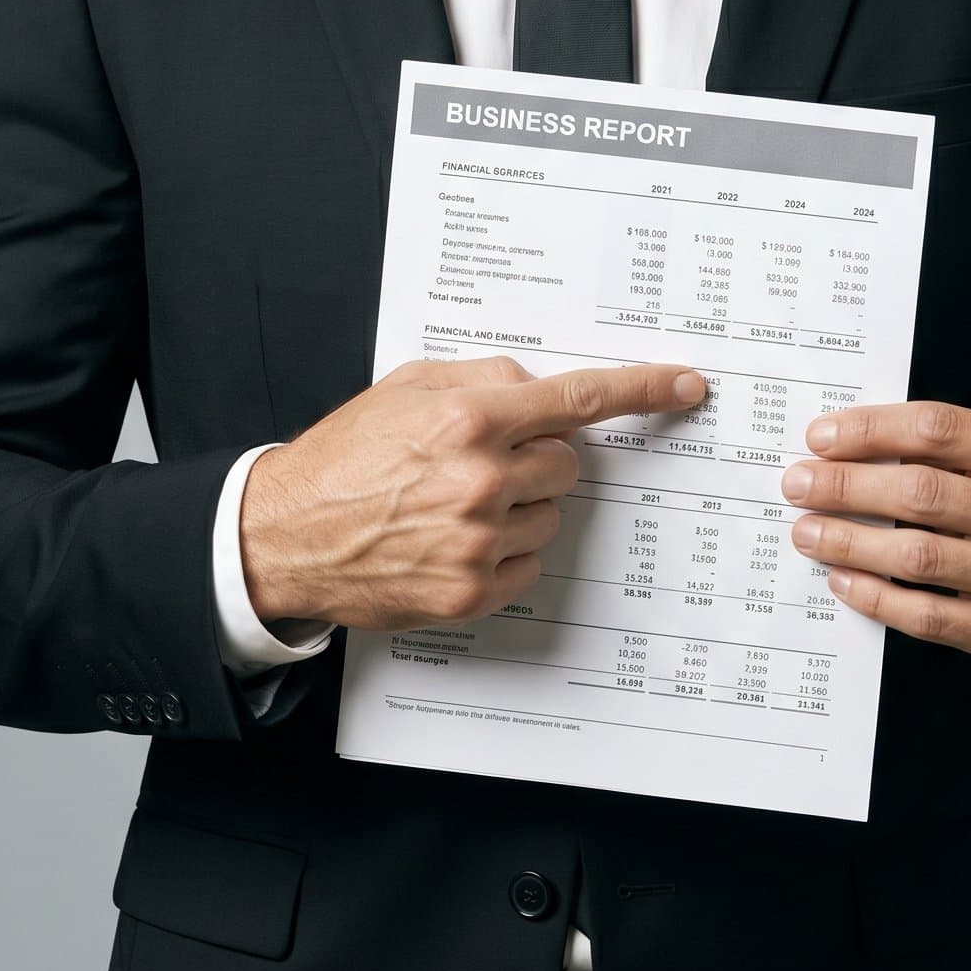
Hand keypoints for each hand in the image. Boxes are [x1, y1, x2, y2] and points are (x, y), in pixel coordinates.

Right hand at [240, 353, 707, 632]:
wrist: (286, 535)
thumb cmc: (345, 457)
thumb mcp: (406, 389)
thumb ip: (481, 380)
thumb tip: (538, 387)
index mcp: (467, 420)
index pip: (575, 399)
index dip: (640, 388)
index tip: (684, 385)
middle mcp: (481, 480)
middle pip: (567, 462)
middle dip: (536, 456)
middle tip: (481, 462)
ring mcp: (479, 541)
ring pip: (551, 513)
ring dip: (519, 506)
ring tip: (454, 504)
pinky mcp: (473, 591)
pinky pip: (529, 563)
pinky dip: (504, 551)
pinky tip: (453, 540)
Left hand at [782, 400, 970, 685]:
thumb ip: (955, 451)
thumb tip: (851, 443)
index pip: (941, 430)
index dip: (873, 430)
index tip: (821, 437)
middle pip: (923, 492)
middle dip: (847, 485)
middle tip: (798, 484)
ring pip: (920, 556)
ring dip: (851, 541)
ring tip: (808, 531)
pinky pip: (930, 616)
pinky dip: (877, 597)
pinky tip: (843, 579)